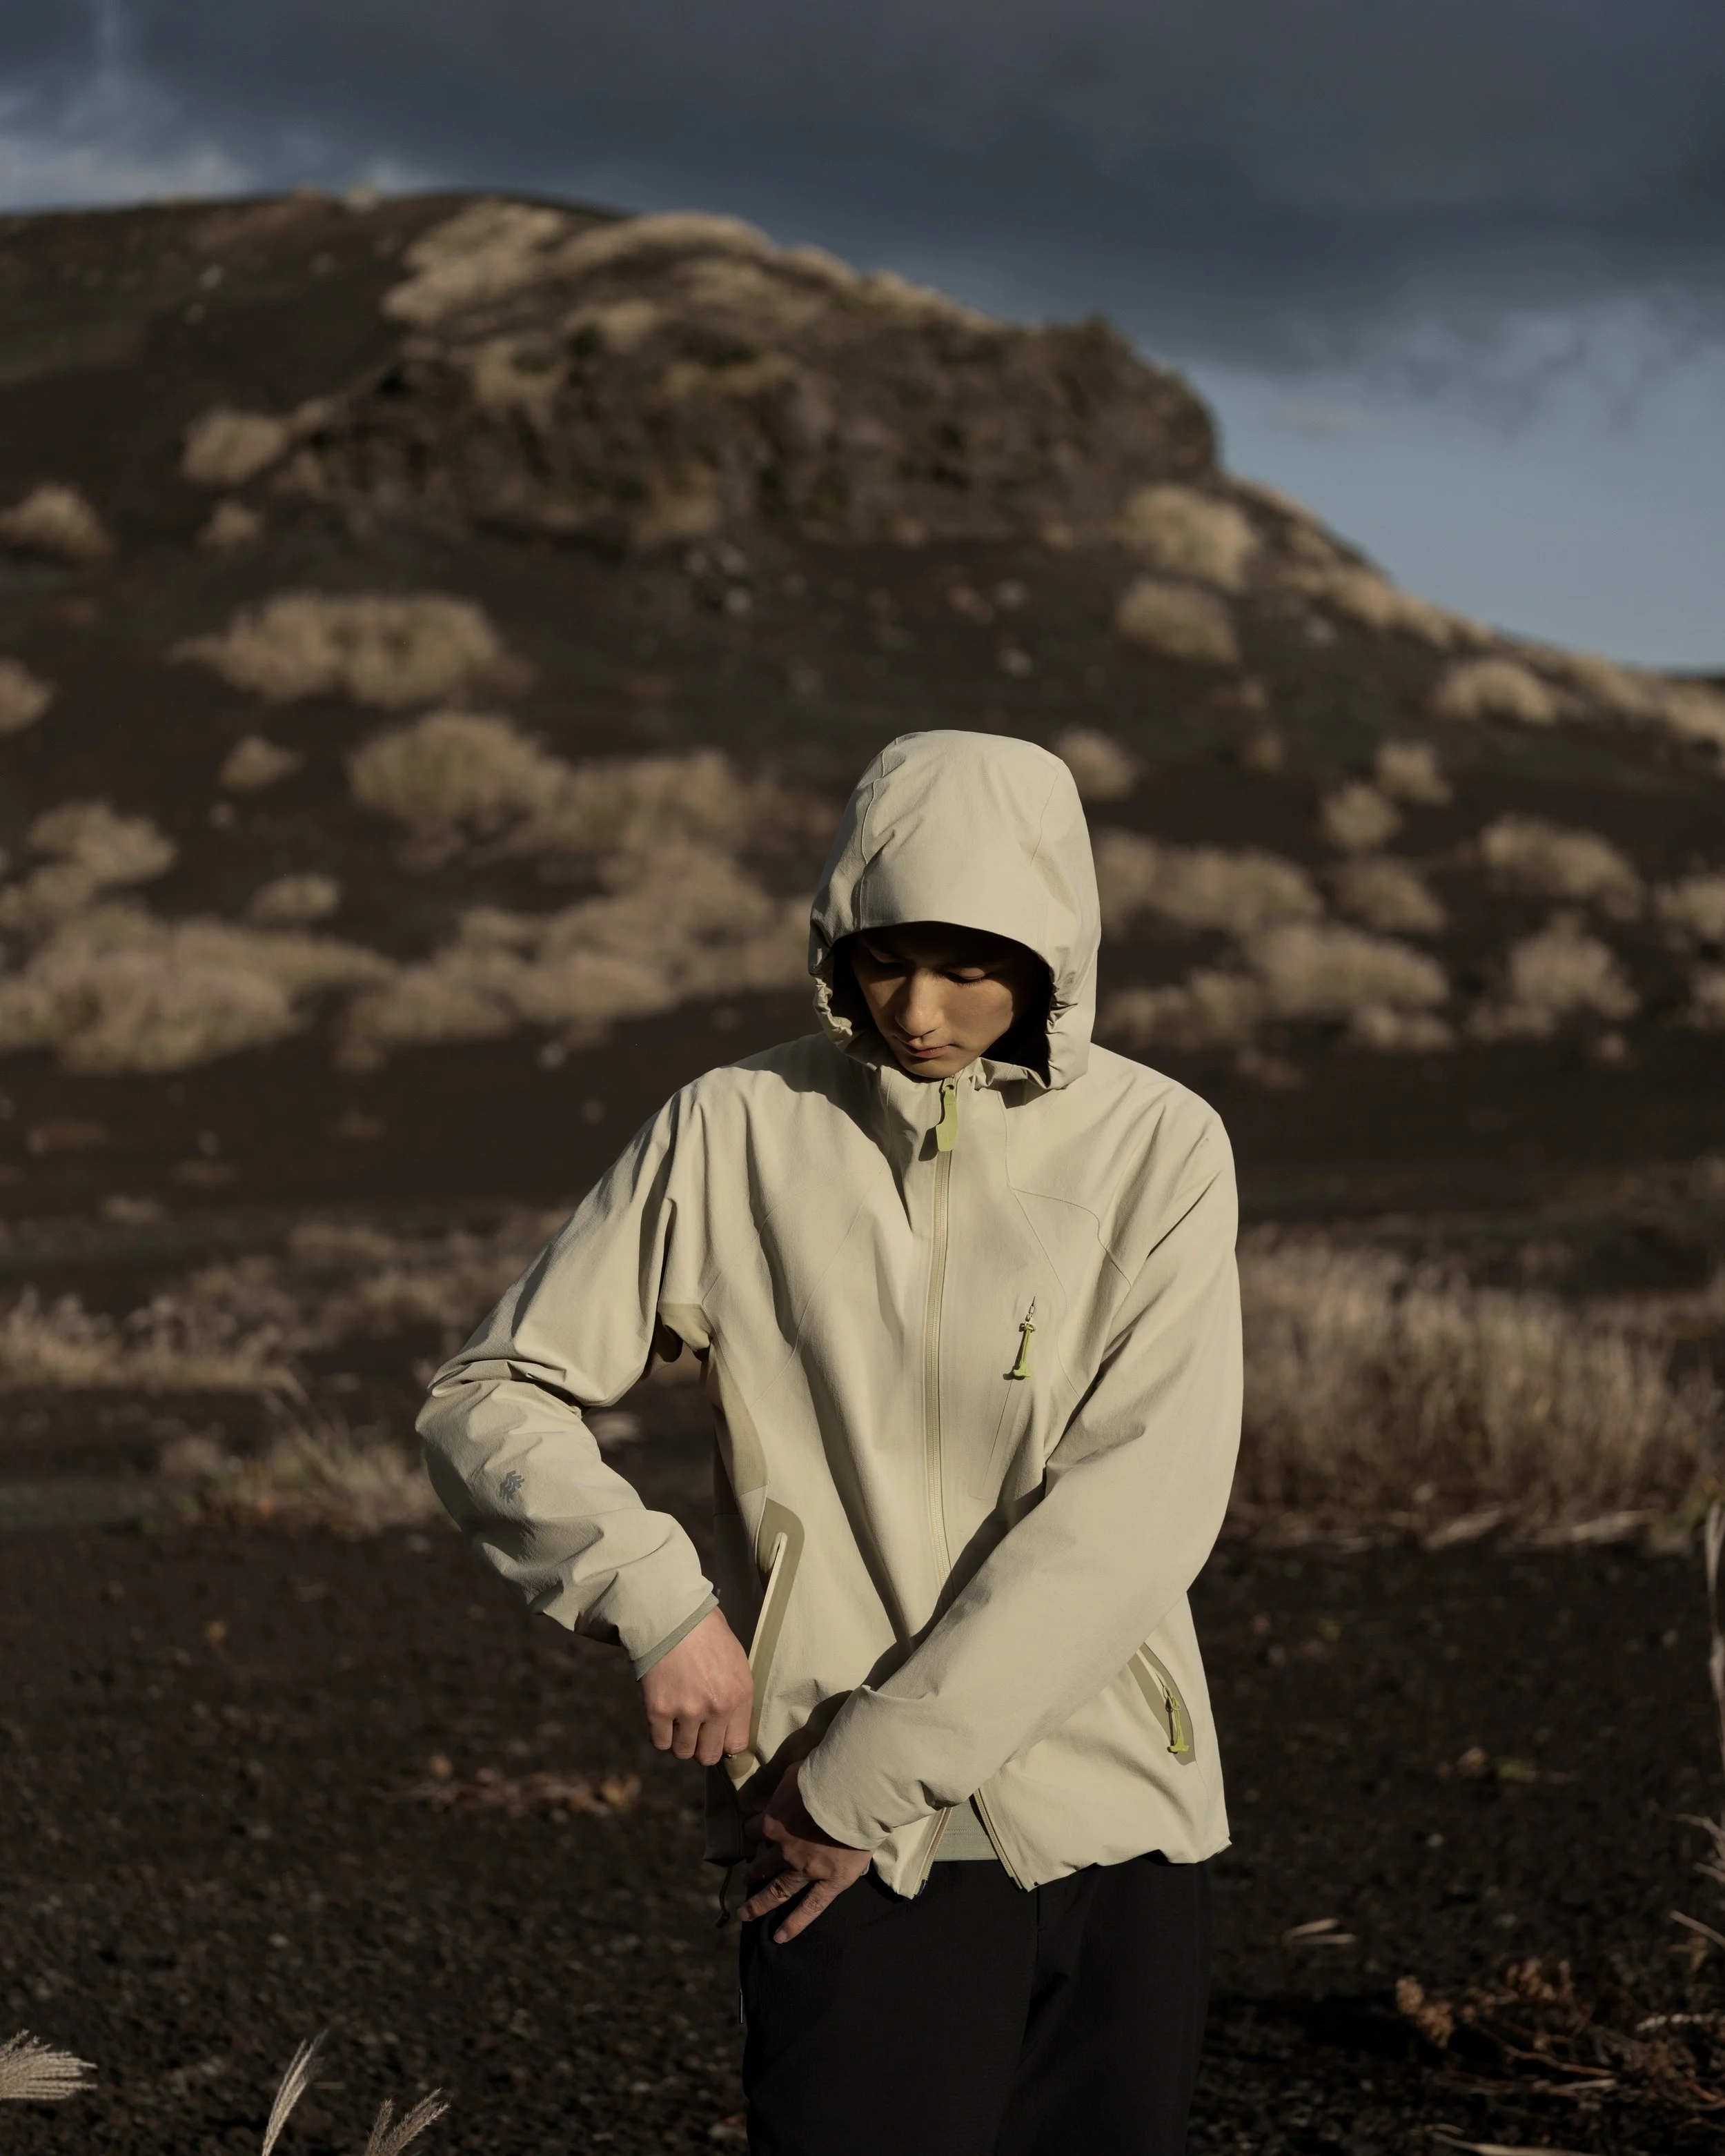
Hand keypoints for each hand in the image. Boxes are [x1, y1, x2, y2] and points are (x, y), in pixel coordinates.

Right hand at [639, 1608, 751, 1765]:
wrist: (672, 1615)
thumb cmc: (707, 1635)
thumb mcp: (736, 1663)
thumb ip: (735, 1698)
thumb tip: (729, 1729)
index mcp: (739, 1695)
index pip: (736, 1745)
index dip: (724, 1744)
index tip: (716, 1738)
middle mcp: (716, 1708)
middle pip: (709, 1755)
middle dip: (702, 1748)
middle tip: (695, 1732)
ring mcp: (687, 1711)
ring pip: (683, 1752)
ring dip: (680, 1741)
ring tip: (678, 1721)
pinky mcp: (658, 1710)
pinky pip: (660, 1742)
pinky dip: (661, 1735)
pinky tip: (663, 1717)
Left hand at [740, 1759, 872, 1942]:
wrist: (855, 1793)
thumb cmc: (825, 1775)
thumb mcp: (791, 1774)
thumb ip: (773, 1790)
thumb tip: (758, 1801)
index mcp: (773, 1823)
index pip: (755, 1828)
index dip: (754, 1828)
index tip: (755, 1828)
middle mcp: (785, 1850)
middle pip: (762, 1864)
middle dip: (753, 1871)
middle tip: (746, 1877)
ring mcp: (806, 1870)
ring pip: (778, 1891)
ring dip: (760, 1904)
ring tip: (745, 1915)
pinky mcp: (830, 1882)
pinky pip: (810, 1908)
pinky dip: (795, 1924)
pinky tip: (780, 1937)